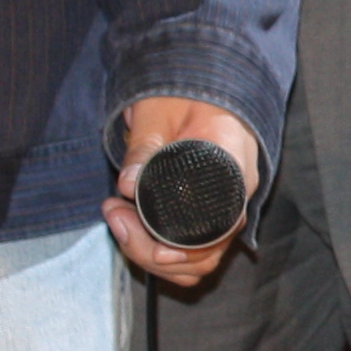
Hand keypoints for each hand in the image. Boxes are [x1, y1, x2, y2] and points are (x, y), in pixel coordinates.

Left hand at [104, 96, 261, 287]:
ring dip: (151, 255)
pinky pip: (191, 254)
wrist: (201, 88)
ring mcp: (225, 210)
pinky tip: (131, 228)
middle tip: (114, 214)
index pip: (219, 227)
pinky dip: (159, 254)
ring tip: (116, 218)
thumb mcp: (159, 111)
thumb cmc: (185, 93)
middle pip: (205, 254)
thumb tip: (127, 186)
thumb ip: (145, 147)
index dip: (185, 248)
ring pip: (197, 262)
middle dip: (152, 250)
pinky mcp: (208, 217)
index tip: (152, 246)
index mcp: (233, 166)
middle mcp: (236, 196)